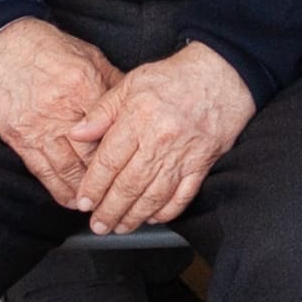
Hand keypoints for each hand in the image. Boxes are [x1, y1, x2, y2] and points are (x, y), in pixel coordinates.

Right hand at [0, 16, 125, 210]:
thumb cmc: (45, 48)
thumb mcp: (88, 56)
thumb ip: (112, 84)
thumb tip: (134, 107)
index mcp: (84, 86)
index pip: (112, 128)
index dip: (126, 151)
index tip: (138, 164)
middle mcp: (62, 111)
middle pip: (92, 154)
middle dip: (109, 177)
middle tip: (124, 193)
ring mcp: (38, 127)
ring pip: (68, 169)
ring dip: (85, 191)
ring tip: (100, 203)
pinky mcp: (19, 137)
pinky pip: (42, 171)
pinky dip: (58, 189)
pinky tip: (71, 199)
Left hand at [81, 42, 255, 231]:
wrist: (224, 75)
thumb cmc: (177, 77)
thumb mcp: (132, 82)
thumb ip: (102, 111)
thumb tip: (77, 133)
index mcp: (138, 119)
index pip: (108, 162)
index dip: (93, 186)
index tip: (84, 202)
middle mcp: (159, 141)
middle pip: (128, 185)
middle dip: (109, 210)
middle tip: (98, 225)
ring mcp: (183, 156)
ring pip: (153, 196)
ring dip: (134, 216)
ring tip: (120, 226)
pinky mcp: (203, 164)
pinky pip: (183, 195)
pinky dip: (167, 211)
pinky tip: (153, 217)